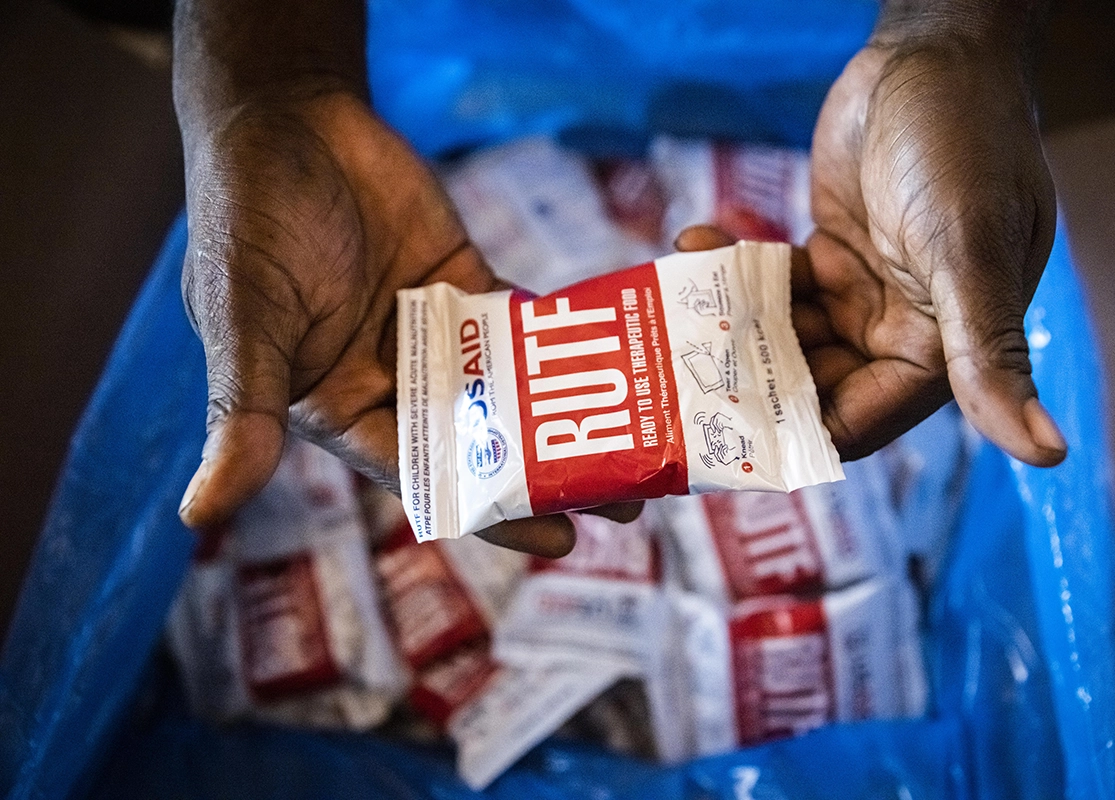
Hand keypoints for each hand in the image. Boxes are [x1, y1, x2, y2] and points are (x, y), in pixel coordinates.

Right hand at [176, 90, 608, 554]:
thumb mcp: (246, 318)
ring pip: (515, 391)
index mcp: (340, 407)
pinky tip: (624, 361)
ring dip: (572, 418)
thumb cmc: (246, 220)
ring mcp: (436, 336)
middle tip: (630, 505)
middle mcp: (394, 382)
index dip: (492, 509)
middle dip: (552, 474)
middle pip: (485, 442)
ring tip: (645, 448)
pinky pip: (523, 324)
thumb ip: (244, 409)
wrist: (284, 120)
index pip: (425, 475)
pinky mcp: (466, 285)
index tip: (559, 539)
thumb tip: (198, 512)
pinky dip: (568, 343)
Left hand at [681, 36, 1065, 466]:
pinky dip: (736, 272)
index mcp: (940, 348)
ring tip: (676, 299)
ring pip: (783, 337)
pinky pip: (773, 285)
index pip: (862, 421)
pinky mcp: (829, 255)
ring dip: (732, 323)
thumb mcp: (970, 251)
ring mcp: (861, 292)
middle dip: (749, 376)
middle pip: (811, 385)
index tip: (722, 428)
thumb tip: (1048, 454)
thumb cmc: (964, 144)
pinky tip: (697, 243)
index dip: (796, 431)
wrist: (933, 54)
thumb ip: (986, 353)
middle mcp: (901, 330)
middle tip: (680, 360)